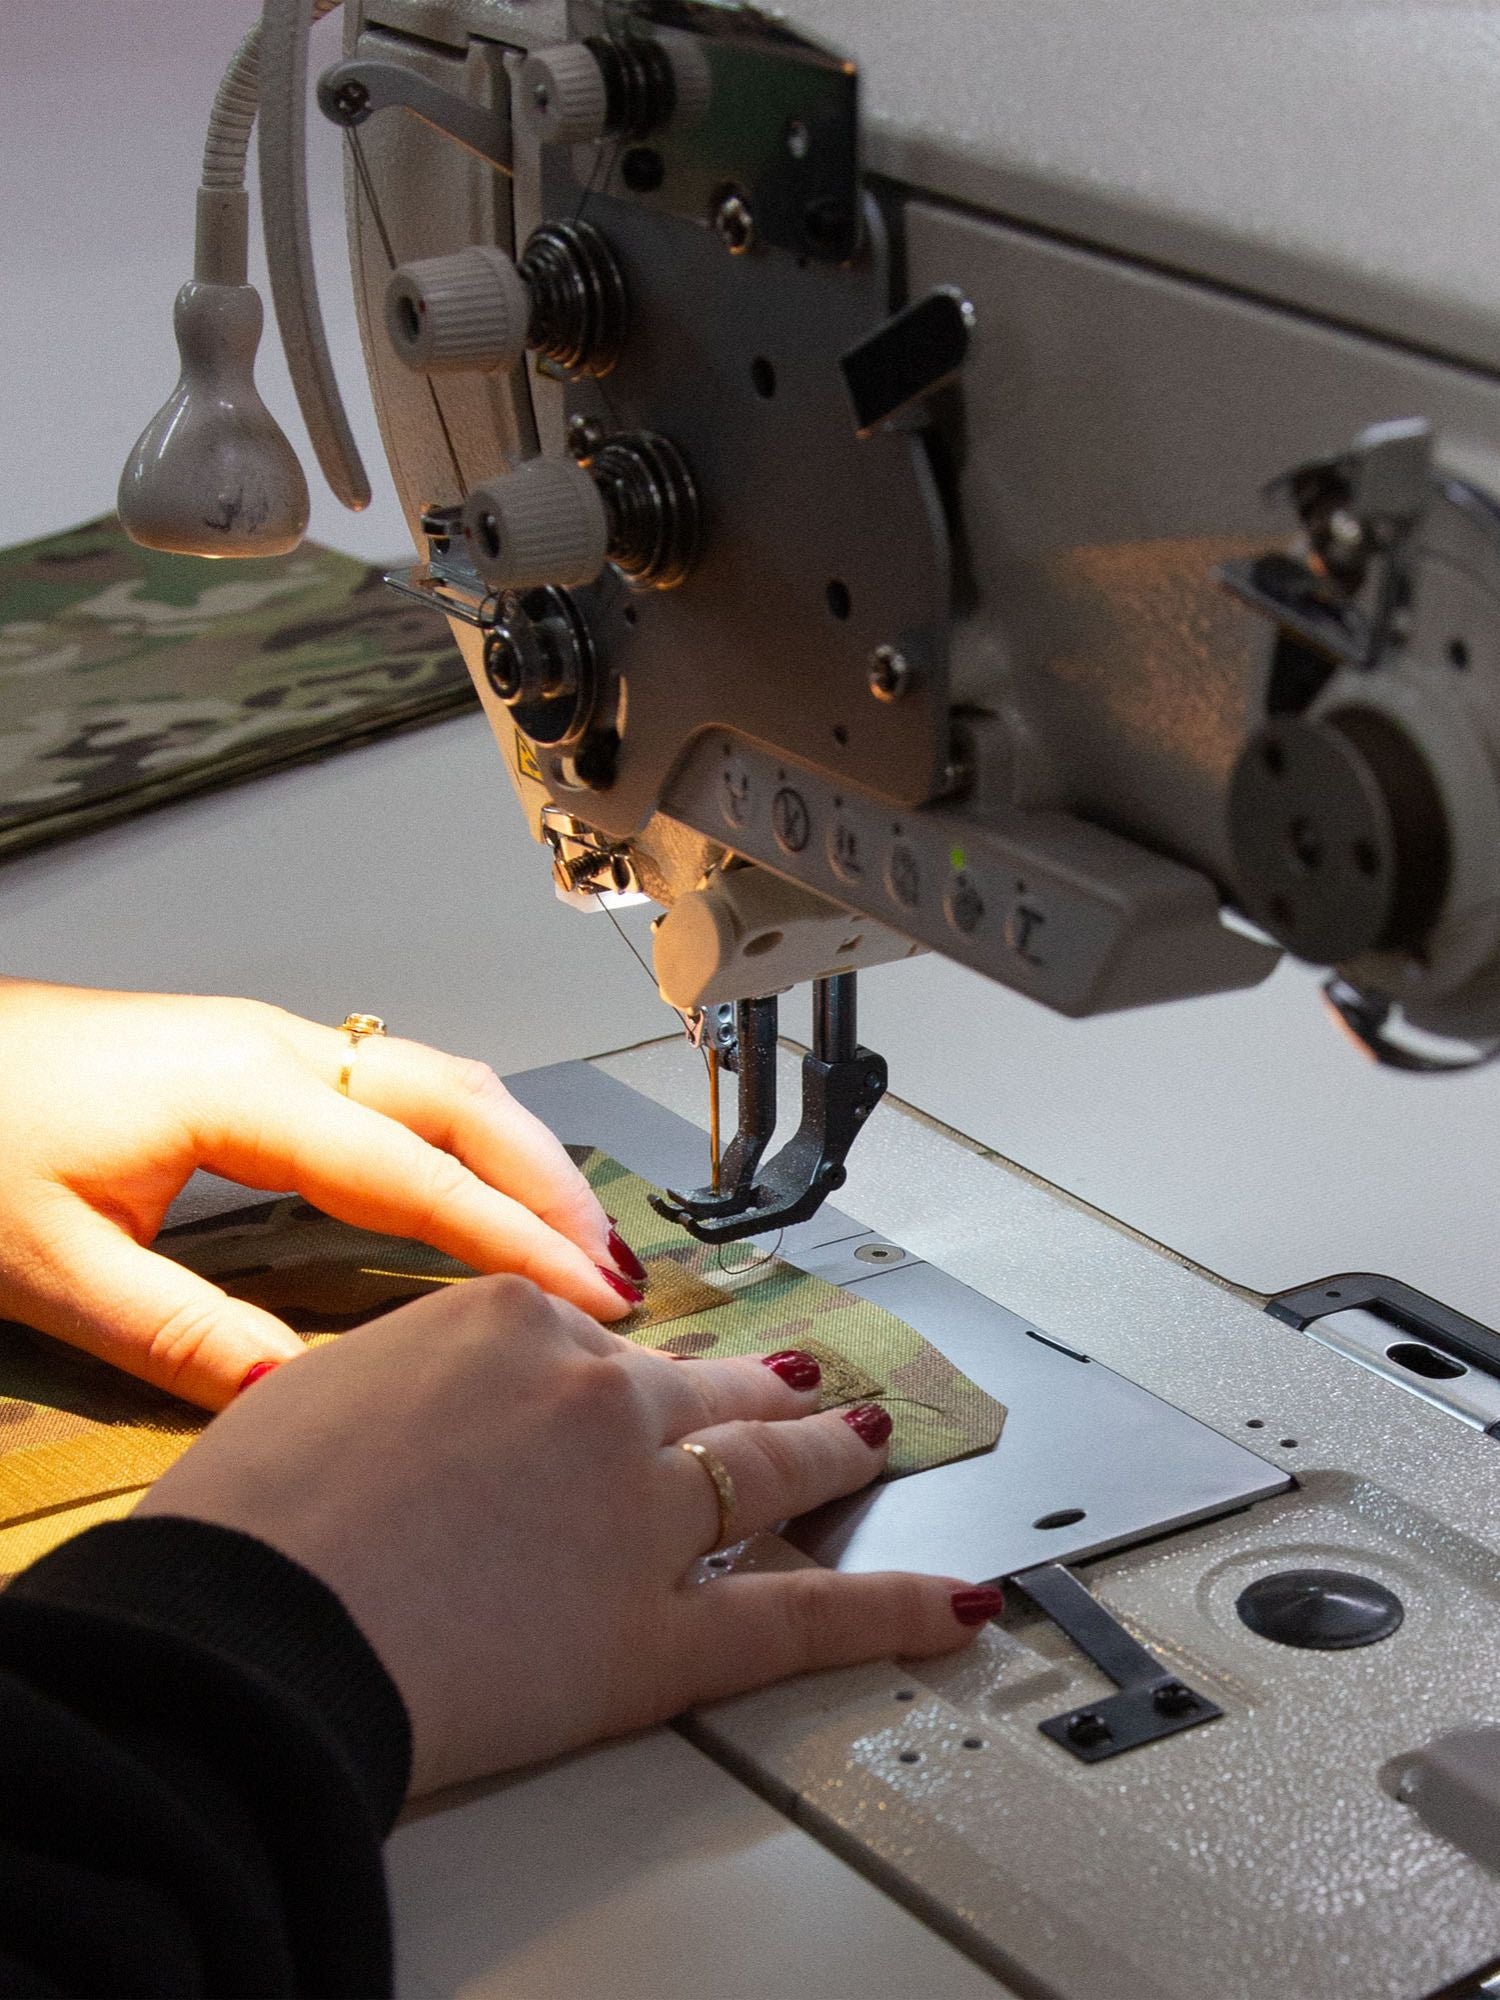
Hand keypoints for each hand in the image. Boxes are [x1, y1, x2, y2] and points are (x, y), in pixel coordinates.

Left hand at [0, 979, 637, 1408]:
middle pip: (459, 1097)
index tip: (589, 1298)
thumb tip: (299, 1394)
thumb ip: (178, 1334)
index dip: (515, 1239)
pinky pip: (397, 1082)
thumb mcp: (47, 1262)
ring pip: (437, 1077)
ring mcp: (266, 1042)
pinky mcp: (251, 1054)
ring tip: (573, 1234)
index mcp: (239, 1090)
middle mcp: (273, 1048)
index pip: (418, 1172)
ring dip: (517, 1149)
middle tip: (613, 1269)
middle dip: (550, 1181)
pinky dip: (466, 1134)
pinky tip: (477, 1185)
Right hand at [137, 1276, 1001, 1793]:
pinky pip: (798, 1618)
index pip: (589, 1333)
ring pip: (766, 1470)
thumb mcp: (321, 1390)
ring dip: (832, 1456)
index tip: (633, 1381)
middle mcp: (596, 1397)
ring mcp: (645, 1508)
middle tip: (800, 1387)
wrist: (247, 1632)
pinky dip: (887, 1610)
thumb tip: (431, 1401)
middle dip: (756, 1389)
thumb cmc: (250, 1525)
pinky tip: (947, 1601)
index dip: (615, 1369)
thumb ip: (412, 1377)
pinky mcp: (665, 1632)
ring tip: (873, 1444)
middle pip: (699, 1388)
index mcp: (510, 1321)